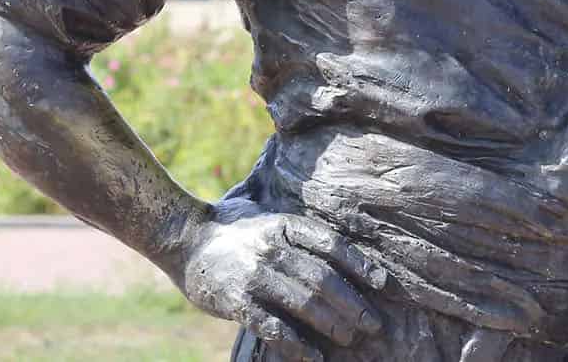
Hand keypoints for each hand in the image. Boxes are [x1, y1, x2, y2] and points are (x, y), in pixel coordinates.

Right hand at [175, 200, 388, 360]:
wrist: (184, 239)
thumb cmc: (233, 231)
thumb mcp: (268, 220)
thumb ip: (299, 234)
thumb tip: (344, 257)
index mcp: (284, 225)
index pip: (332, 245)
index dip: (361, 265)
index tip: (383, 284)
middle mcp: (272, 248)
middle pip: (323, 279)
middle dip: (353, 304)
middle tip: (372, 324)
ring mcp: (254, 275)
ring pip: (304, 303)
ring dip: (332, 324)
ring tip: (348, 338)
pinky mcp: (237, 301)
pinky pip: (273, 327)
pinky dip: (297, 345)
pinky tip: (313, 357)